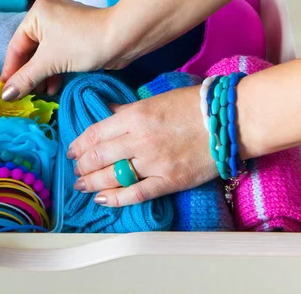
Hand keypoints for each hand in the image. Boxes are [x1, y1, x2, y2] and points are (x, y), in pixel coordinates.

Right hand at [0, 0, 137, 100]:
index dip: (10, 71)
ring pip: (45, 55)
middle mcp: (48, 16)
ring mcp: (63, 26)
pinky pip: (58, 55)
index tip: (6, 91)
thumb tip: (5, 96)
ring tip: (41, 95)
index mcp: (36, 14)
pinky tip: (54, 87)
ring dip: (42, 76)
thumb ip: (25, 78)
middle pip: (30, 51)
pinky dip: (55, 71)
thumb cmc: (83, 43)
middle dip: (28, 75)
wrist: (123, 37)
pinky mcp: (77, 37)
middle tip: (23, 96)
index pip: (16, 46)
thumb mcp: (49, 62)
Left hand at [67, 86, 218, 206]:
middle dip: (81, 165)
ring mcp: (153, 162)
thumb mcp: (152, 100)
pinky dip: (116, 199)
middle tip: (75, 170)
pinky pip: (136, 193)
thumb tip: (104, 113)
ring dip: (91, 182)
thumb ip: (125, 110)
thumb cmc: (192, 105)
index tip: (71, 151)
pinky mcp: (169, 181)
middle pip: (98, 156)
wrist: (230, 120)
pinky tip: (102, 200)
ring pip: (112, 176)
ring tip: (82, 185)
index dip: (77, 145)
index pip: (94, 134)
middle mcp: (139, 140)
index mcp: (133, 117)